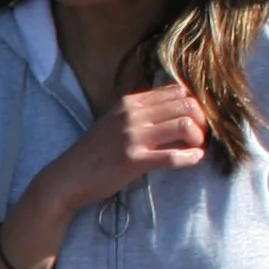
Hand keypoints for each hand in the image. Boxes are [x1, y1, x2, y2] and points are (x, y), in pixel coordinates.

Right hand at [43, 79, 205, 219]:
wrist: (67, 177)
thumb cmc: (92, 152)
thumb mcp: (113, 121)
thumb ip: (138, 111)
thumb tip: (168, 107)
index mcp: (129, 102)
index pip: (175, 91)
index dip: (192, 104)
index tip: (192, 120)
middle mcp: (132, 114)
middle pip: (185, 105)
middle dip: (200, 120)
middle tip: (198, 135)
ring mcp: (133, 137)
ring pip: (184, 125)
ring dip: (197, 137)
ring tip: (195, 147)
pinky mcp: (134, 160)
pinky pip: (173, 156)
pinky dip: (190, 158)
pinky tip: (194, 159)